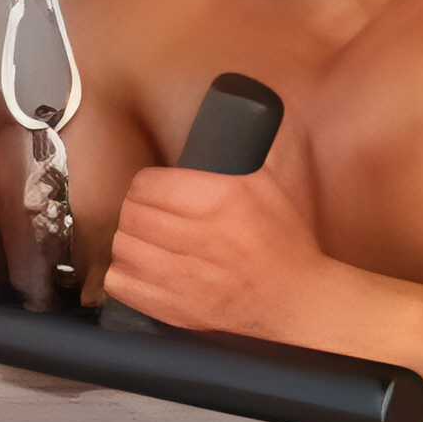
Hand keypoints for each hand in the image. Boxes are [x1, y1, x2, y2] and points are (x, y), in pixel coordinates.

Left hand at [104, 164, 331, 340]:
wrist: (300, 303)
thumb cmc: (286, 246)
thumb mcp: (272, 186)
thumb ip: (250, 151)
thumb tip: (246, 111)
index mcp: (224, 201)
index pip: (149, 184)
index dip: (146, 185)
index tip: (153, 189)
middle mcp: (204, 239)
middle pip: (131, 215)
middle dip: (134, 210)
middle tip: (147, 213)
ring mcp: (188, 278)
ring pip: (123, 247)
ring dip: (129, 241)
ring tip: (145, 240)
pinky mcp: (177, 310)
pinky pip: (122, 285)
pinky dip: (125, 275)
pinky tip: (144, 269)